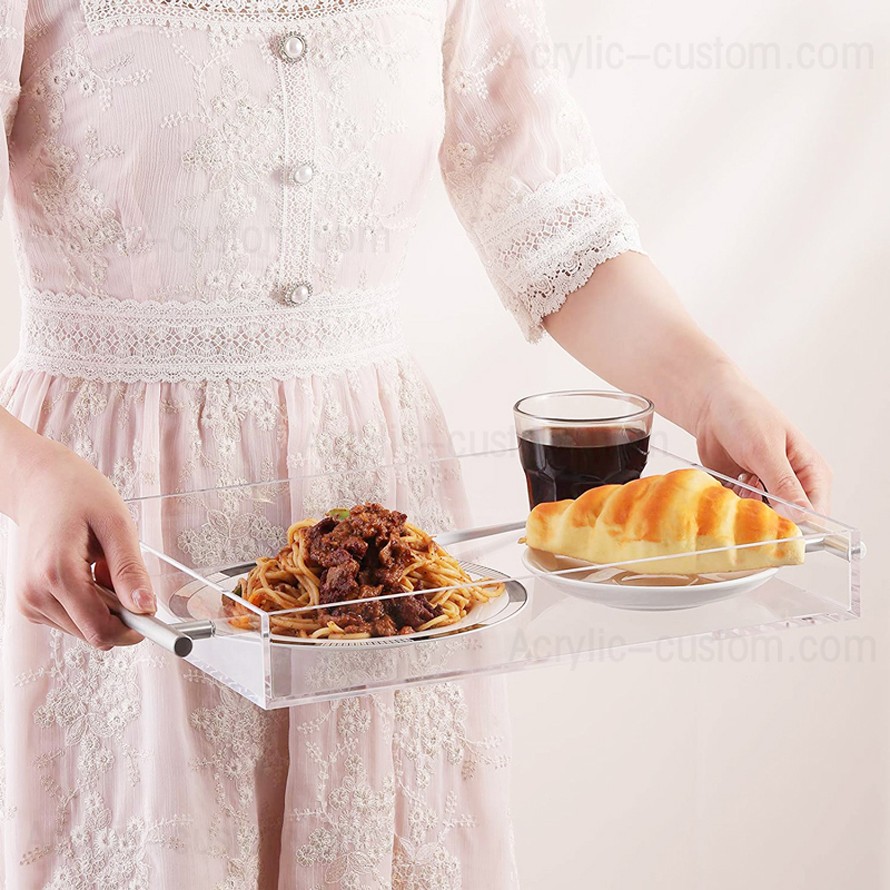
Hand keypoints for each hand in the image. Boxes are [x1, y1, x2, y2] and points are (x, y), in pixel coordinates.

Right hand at [8, 432, 155, 648]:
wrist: (40, 483)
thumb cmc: (76, 494)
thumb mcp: (116, 525)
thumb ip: (131, 570)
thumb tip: (145, 607)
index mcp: (55, 573)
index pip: (100, 629)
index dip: (133, 628)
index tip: (154, 617)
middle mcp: (35, 594)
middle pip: (94, 633)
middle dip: (119, 609)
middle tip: (119, 569)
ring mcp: (29, 602)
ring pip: (85, 629)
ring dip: (104, 604)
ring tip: (99, 564)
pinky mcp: (30, 603)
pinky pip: (73, 619)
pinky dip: (89, 601)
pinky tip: (86, 570)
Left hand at [694, 364, 831, 514]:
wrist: (712, 408)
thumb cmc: (746, 416)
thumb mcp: (765, 450)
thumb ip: (782, 484)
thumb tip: (799, 516)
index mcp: (812, 474)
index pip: (816, 515)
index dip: (795, 525)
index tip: (772, 520)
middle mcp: (794, 487)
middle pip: (787, 522)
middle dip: (766, 515)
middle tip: (750, 491)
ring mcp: (768, 492)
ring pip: (762, 520)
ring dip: (746, 508)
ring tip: (740, 480)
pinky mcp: (745, 494)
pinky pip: (741, 513)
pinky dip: (732, 504)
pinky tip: (728, 482)